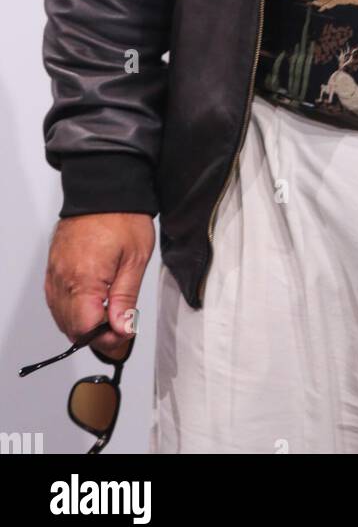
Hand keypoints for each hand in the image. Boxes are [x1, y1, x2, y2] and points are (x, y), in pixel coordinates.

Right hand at [44, 213, 154, 358]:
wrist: (104, 187)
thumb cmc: (122, 216)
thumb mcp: (135, 259)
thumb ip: (125, 298)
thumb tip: (122, 329)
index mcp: (84, 279)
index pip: (86, 329)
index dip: (107, 339)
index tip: (125, 333)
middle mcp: (63, 279)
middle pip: (72, 328)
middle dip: (97, 334)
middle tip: (121, 326)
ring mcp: (54, 274)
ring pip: (62, 317)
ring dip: (84, 323)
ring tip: (110, 314)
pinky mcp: (53, 268)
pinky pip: (57, 301)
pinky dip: (73, 310)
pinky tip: (92, 304)